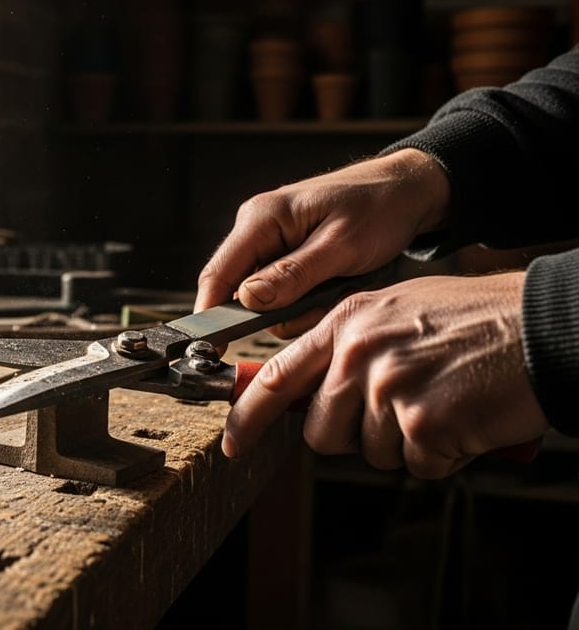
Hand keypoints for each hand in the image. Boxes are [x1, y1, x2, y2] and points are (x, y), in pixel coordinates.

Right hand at [196, 149, 450, 335]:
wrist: (406, 190)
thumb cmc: (379, 208)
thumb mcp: (342, 245)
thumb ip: (293, 274)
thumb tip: (247, 300)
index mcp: (261, 218)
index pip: (218, 274)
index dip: (210, 314)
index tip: (214, 350)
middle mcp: (257, 230)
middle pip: (240, 292)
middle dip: (279, 311)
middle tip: (323, 304)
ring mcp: (270, 244)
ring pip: (265, 300)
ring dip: (300, 308)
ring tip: (338, 289)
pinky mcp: (285, 256)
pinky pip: (282, 293)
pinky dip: (309, 301)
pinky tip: (335, 286)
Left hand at [222, 272, 548, 478]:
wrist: (541, 327)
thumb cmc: (475, 319)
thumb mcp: (396, 309)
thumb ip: (350, 346)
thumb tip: (315, 390)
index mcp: (346, 323)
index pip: (277, 377)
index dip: (248, 416)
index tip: (233, 442)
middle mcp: (358, 354)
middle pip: (321, 431)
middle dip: (352, 436)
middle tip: (399, 413)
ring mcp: (388, 389)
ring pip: (370, 452)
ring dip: (406, 443)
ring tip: (442, 403)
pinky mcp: (422, 423)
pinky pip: (417, 465)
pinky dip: (443, 454)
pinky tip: (463, 419)